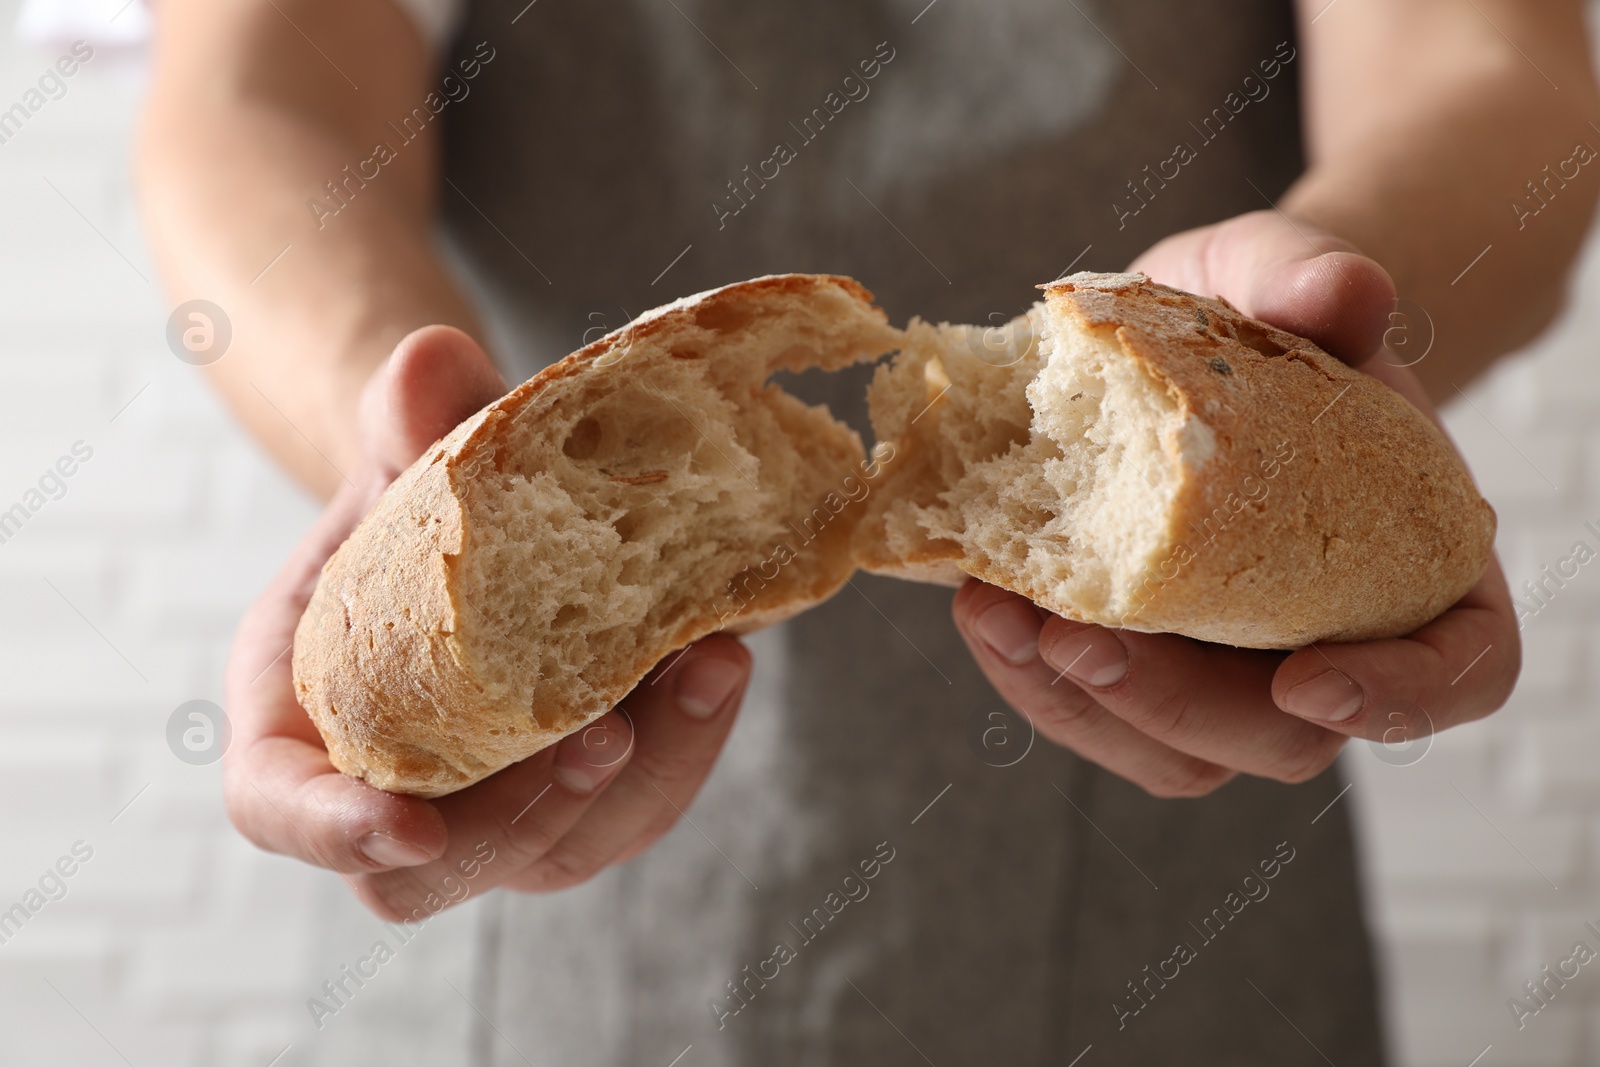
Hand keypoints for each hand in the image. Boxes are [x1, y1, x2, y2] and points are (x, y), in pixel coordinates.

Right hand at [223, 327, 751, 919]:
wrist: (486, 518)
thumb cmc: (415, 497)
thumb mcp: (404, 449)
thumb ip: (407, 417)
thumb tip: (429, 360)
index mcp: (302, 716)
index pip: (281, 809)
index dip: (332, 831)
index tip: (407, 826)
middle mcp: (401, 784)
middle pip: (446, 864)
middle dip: (531, 812)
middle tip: (607, 732)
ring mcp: (504, 803)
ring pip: (573, 842)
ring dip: (650, 771)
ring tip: (708, 662)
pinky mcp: (591, 787)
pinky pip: (643, 796)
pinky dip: (690, 735)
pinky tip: (725, 649)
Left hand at [951, 210, 1519, 795]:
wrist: (1168, 345)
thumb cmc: (1249, 317)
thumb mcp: (1271, 269)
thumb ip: (1308, 272)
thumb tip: (1346, 290)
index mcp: (1415, 560)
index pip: (1461, 667)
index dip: (1401, 698)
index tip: (1308, 679)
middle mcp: (1330, 638)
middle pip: (1284, 737)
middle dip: (1177, 705)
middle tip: (1082, 644)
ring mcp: (1227, 671)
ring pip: (1174, 752)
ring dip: (1079, 706)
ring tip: (998, 615)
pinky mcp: (1138, 666)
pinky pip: (1093, 712)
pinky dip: (1029, 674)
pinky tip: (979, 601)